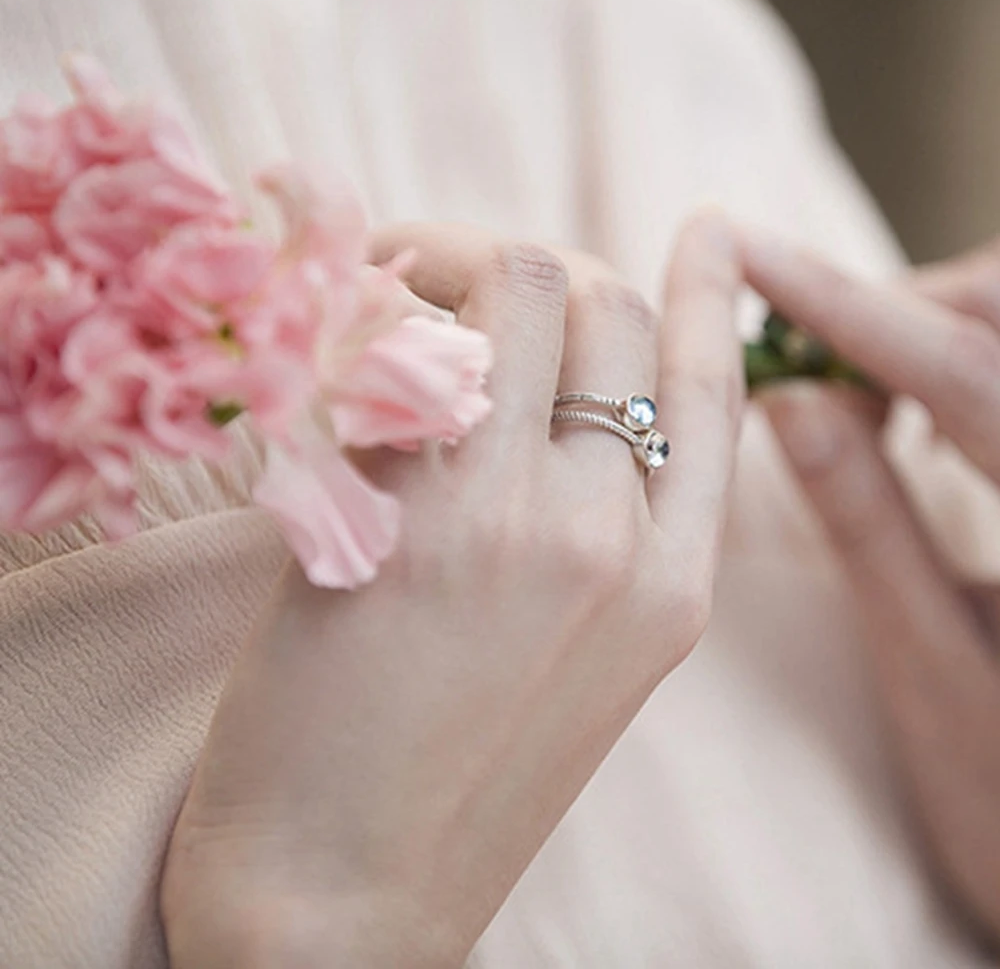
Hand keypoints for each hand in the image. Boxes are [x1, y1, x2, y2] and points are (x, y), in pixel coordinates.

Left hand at [160, 214, 744, 967]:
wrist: (345, 901)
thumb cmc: (444, 784)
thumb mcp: (570, 663)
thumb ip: (587, 535)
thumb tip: (543, 398)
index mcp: (673, 584)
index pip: (714, 392)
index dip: (714, 297)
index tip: (709, 229)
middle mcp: (615, 535)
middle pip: (609, 304)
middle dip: (520, 263)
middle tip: (433, 276)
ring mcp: (516, 517)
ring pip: (519, 283)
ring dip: (439, 260)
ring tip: (373, 293)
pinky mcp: (401, 512)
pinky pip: (401, 344)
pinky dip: (363, 316)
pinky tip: (322, 346)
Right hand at [743, 232, 999, 943]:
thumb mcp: (927, 669)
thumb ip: (866, 527)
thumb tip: (787, 403)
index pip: (961, 376)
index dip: (843, 306)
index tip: (746, 252)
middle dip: (899, 310)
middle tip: (803, 371)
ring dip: (925, 331)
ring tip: (847, 399)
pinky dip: (952, 361)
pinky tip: (907, 418)